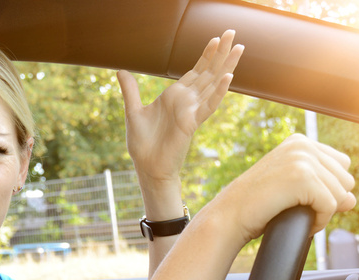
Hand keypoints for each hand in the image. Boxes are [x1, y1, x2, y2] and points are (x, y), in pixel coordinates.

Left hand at [118, 30, 243, 185]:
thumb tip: (121, 71)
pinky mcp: (192, 123)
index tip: (215, 38)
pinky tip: (228, 77)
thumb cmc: (142, 143)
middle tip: (232, 32)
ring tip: (238, 48)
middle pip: (208, 73)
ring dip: (225, 66)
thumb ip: (130, 91)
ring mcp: (191, 111)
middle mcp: (186, 101)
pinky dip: (218, 91)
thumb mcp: (132, 111)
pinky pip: (208, 105)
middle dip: (220, 53)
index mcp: (174, 97)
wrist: (147, 167)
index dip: (206, 55)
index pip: (194, 72)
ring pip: (213, 85)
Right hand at [212, 134, 356, 244]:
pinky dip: (320, 221)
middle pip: (345, 180)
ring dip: (322, 212)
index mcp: (299, 141)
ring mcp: (302, 159)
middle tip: (297, 207)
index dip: (327, 188)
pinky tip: (302, 222)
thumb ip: (322, 185)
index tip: (302, 198)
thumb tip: (351, 199)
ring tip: (296, 214)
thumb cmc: (256, 205)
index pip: (342, 166)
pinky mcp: (303, 178)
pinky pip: (330, 206)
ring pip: (340, 194)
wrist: (229, 216)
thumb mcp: (291, 186)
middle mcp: (302, 145)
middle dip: (328, 200)